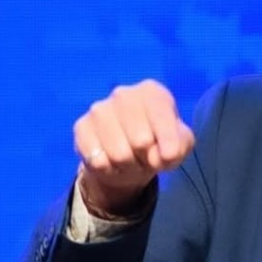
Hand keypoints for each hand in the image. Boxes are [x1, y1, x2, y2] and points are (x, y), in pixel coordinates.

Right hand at [73, 80, 195, 215]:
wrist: (126, 158)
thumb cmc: (157, 145)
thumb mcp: (179, 145)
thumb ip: (180, 146)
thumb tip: (163, 155)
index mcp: (152, 92)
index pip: (162, 117)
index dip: (168, 145)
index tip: (169, 157)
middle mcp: (124, 94)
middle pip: (141, 141)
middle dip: (147, 158)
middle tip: (146, 157)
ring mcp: (99, 109)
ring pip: (119, 155)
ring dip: (129, 166)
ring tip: (131, 159)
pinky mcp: (81, 127)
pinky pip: (98, 161)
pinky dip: (109, 169)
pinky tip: (111, 161)